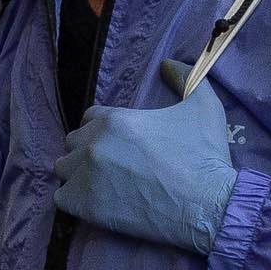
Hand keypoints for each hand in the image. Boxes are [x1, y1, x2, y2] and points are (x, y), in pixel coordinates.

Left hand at [61, 80, 240, 257]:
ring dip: (78, 174)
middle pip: (73, 143)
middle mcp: (93, 144)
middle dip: (89, 151)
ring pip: (63, 169)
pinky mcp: (84, 205)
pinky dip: (74, 200)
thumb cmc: (205, 156)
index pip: (89, 118)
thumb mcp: (204, 105)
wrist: (209, 205)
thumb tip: (168, 64)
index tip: (120, 145)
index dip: (102, 131)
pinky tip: (96, 203)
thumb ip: (186, 77)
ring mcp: (85, 176)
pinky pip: (61, 199)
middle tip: (114, 167)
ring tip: (103, 185)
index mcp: (114, 120)